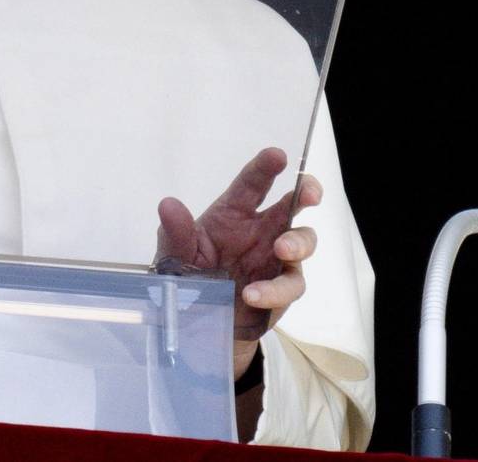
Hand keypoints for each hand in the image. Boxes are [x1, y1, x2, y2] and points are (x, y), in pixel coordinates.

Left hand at [155, 147, 321, 377]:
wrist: (196, 322)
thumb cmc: (189, 276)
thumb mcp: (174, 254)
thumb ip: (175, 231)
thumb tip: (168, 204)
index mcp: (235, 213)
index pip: (253, 183)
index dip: (266, 167)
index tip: (277, 155)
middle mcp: (261, 231)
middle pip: (293, 204)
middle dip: (307, 193)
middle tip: (308, 195)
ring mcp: (275, 260)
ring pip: (303, 241)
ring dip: (298, 243)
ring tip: (281, 249)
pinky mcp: (281, 290)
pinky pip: (289, 286)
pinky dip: (274, 290)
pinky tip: (253, 294)